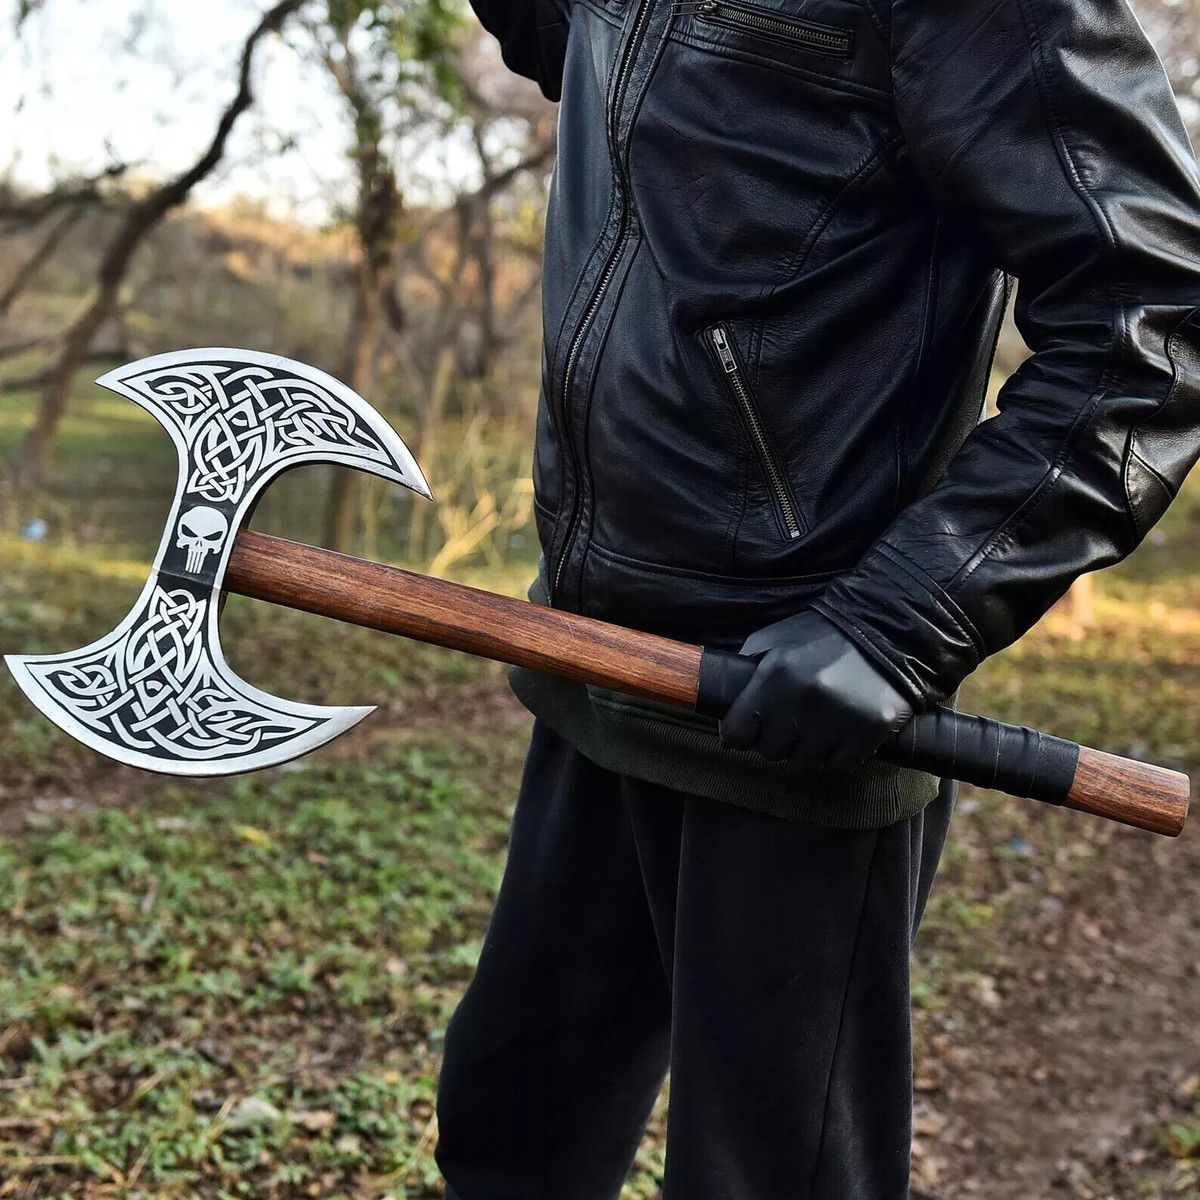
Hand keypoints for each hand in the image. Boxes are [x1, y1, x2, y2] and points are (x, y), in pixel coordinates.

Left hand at [720, 610, 915, 772]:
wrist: (886, 628)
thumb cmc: (823, 635)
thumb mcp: (775, 639)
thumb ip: (748, 670)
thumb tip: (728, 719)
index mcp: (775, 674)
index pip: (738, 732)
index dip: (740, 733)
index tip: (748, 731)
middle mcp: (805, 699)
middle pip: (771, 751)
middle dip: (776, 739)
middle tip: (790, 723)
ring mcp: (840, 717)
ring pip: (804, 762)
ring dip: (806, 749)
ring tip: (816, 726)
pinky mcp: (871, 730)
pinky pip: (838, 764)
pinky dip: (835, 754)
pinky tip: (839, 733)